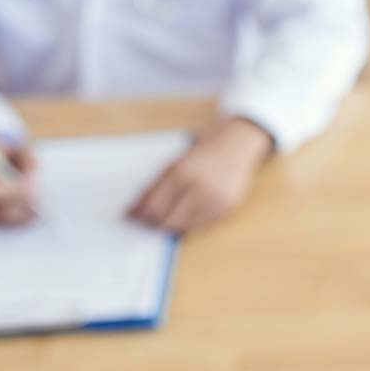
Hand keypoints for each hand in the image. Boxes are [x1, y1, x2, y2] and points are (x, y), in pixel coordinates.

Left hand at [128, 117, 271, 231]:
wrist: (238, 143)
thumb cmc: (205, 150)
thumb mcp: (175, 162)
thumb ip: (155, 186)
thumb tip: (134, 210)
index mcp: (182, 172)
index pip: (153, 206)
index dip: (139, 214)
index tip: (131, 217)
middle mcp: (199, 187)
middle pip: (167, 220)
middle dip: (154, 223)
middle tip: (146, 221)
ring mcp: (215, 200)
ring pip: (184, 227)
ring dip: (172, 225)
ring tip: (167, 217)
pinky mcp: (227, 208)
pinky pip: (202, 227)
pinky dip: (190, 225)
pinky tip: (186, 216)